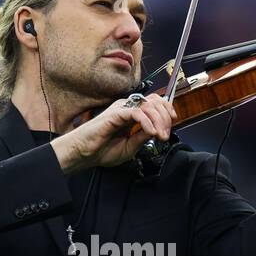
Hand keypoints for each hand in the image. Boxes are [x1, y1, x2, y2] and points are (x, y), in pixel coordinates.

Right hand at [52, 93, 175, 173]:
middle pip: (155, 101)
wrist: (84, 154)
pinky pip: (136, 112)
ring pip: (148, 106)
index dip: (166, 109)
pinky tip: (150, 132)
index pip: (154, 103)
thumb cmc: (102, 150)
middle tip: (165, 134)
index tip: (172, 122)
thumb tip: (158, 130)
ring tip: (159, 135)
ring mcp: (122, 109)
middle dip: (165, 118)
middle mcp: (128, 109)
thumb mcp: (131, 147)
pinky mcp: (116, 114)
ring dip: (158, 121)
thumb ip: (143, 137)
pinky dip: (147, 122)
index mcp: (132, 115)